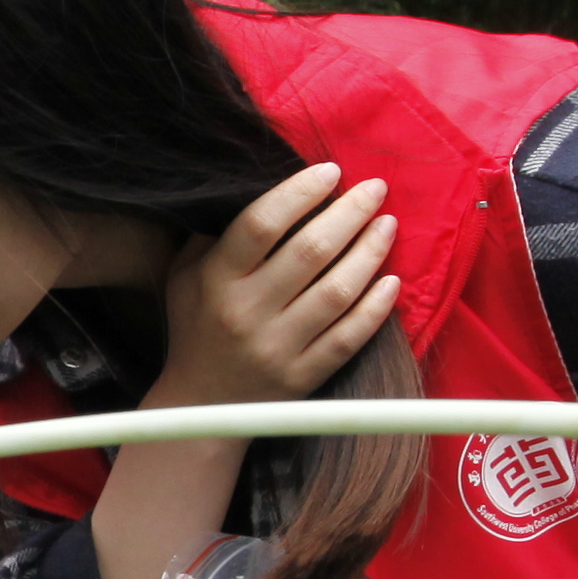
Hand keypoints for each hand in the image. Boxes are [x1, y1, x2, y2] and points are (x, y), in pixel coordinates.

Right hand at [154, 163, 398, 412]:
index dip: (300, 192)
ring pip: (337, 292)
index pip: (262, 224)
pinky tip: (392, 280)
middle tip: (376, 188)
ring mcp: (278, 347)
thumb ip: (214, 235)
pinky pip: (349, 337)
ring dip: (369, 253)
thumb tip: (263, 188)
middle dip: (350, 213)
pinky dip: (376, 308)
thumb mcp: (185, 276)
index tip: (331, 171)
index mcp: (217, 281)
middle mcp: (247, 312)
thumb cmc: (196, 328)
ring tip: (388, 225)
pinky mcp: (304, 375)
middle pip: (310, 252)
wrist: (202, 406)